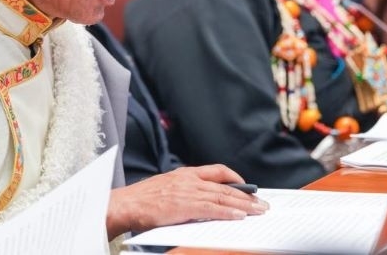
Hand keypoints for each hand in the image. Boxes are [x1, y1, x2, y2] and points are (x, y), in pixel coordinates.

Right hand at [106, 164, 267, 238]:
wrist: (125, 204)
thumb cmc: (141, 201)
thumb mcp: (166, 188)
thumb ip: (185, 191)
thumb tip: (202, 203)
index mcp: (185, 173)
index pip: (217, 170)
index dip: (235, 178)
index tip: (246, 186)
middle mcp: (190, 179)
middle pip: (225, 186)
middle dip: (246, 195)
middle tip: (261, 203)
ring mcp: (189, 192)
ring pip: (224, 197)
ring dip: (244, 205)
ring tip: (258, 211)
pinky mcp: (186, 206)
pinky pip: (213, 209)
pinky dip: (229, 212)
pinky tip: (240, 216)